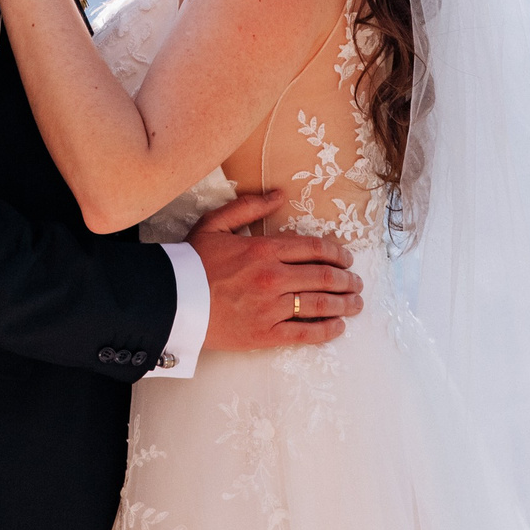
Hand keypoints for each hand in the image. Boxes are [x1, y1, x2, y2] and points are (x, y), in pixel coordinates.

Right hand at [188, 191, 362, 350]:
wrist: (171, 301)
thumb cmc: (192, 261)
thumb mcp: (216, 223)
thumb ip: (249, 206)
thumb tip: (280, 194)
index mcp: (264, 249)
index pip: (314, 248)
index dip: (337, 253)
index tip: (347, 258)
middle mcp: (273, 278)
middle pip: (323, 277)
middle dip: (347, 280)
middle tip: (357, 283)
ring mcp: (270, 308)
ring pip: (319, 305)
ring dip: (344, 304)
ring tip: (356, 304)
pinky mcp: (264, 335)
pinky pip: (304, 334)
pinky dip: (326, 331)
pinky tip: (338, 327)